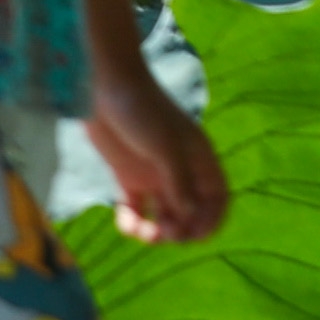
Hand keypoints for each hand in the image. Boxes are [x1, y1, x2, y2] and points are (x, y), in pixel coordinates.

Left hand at [89, 66, 230, 245]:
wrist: (103, 84)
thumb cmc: (141, 109)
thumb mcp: (166, 146)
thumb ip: (179, 182)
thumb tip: (190, 216)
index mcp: (198, 161)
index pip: (216, 199)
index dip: (211, 220)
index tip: (195, 235)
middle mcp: (180, 171)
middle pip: (190, 213)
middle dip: (182, 229)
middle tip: (167, 233)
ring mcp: (154, 175)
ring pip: (163, 215)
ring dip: (157, 231)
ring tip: (144, 234)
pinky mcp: (128, 176)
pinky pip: (135, 209)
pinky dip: (132, 221)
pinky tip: (125, 224)